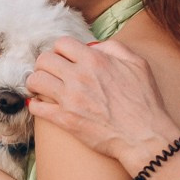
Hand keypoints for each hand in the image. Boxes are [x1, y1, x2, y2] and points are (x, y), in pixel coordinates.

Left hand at [26, 37, 179, 175]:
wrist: (144, 136)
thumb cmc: (144, 101)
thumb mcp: (138, 64)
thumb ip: (115, 48)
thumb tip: (94, 47)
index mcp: (95, 60)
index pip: (61, 43)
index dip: (61, 50)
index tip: (64, 59)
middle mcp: (79, 77)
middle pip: (43, 59)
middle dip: (44, 64)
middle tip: (50, 73)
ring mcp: (70, 99)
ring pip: (35, 80)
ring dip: (35, 82)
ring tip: (41, 87)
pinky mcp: (65, 120)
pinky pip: (37, 107)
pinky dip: (35, 105)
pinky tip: (41, 105)